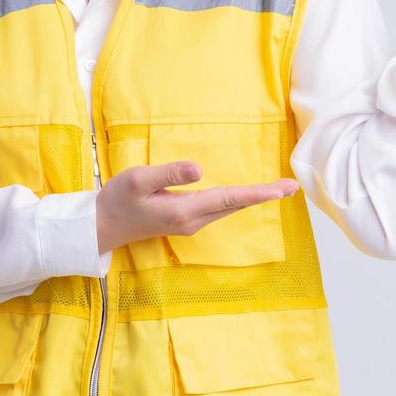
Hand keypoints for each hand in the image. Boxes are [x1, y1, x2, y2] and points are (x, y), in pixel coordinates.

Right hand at [96, 160, 298, 254]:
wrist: (103, 226)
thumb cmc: (118, 199)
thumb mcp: (138, 179)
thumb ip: (169, 173)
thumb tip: (200, 169)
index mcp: (185, 211)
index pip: (231, 198)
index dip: (259, 192)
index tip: (284, 189)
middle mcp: (193, 221)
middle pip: (236, 205)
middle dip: (265, 195)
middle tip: (292, 186)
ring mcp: (190, 224)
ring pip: (229, 209)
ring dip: (253, 198)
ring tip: (278, 189)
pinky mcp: (185, 220)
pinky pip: (220, 209)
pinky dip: (238, 200)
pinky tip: (246, 195)